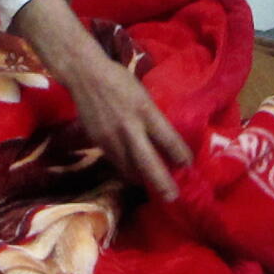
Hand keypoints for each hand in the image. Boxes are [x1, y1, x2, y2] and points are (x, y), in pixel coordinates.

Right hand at [12, 0, 191, 201]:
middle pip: (148, 162)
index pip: (168, 139)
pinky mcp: (99, 143)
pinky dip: (127, 170)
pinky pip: (116, 162)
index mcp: (145, 110)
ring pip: (130, 168)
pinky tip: (134, 174)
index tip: (188, 165)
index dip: (180, 155)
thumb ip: (153, 117)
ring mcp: (112, 138)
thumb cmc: (119, 80)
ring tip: (154, 188)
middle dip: (161, 182)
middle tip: (172, 196)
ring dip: (143, 180)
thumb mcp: (143, 95)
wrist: (85, 76)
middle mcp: (130, 127)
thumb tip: (166, 139)